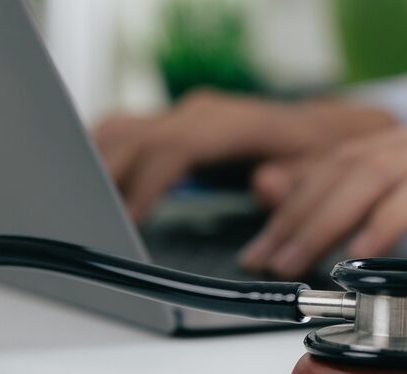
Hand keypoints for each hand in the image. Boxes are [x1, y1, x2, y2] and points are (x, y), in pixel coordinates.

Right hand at [92, 89, 394, 220]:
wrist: (326, 131)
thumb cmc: (323, 156)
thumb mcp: (321, 173)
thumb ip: (296, 183)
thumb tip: (265, 184)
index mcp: (234, 125)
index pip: (174, 149)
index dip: (146, 184)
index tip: (125, 220)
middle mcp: (202, 114)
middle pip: (135, 139)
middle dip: (105, 180)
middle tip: (88, 225)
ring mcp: (185, 117)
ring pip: (121, 132)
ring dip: (96, 167)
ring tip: (80, 212)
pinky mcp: (176, 127)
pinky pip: (126, 135)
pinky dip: (102, 158)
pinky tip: (91, 190)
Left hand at [238, 107, 406, 277]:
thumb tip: (346, 230)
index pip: (360, 150)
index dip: (304, 183)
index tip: (266, 218)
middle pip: (355, 157)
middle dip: (298, 206)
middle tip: (263, 254)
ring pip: (375, 169)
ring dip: (322, 218)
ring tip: (292, 259)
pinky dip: (381, 222)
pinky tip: (357, 255)